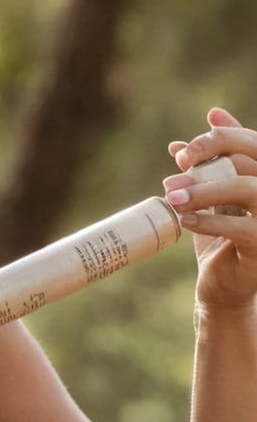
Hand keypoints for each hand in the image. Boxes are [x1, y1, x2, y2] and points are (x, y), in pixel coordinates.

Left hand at [165, 106, 256, 311]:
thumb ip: (202, 171)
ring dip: (205, 190)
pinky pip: (241, 228)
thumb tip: (176, 145)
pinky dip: (208, 221)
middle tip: (172, 177)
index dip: (217, 140)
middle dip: (206, 163)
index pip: (251, 143)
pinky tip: (184, 221)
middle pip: (250, 161)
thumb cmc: (219, 236)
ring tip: (174, 198)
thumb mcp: (209, 199)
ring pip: (249, 189)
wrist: (222, 281)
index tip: (181, 153)